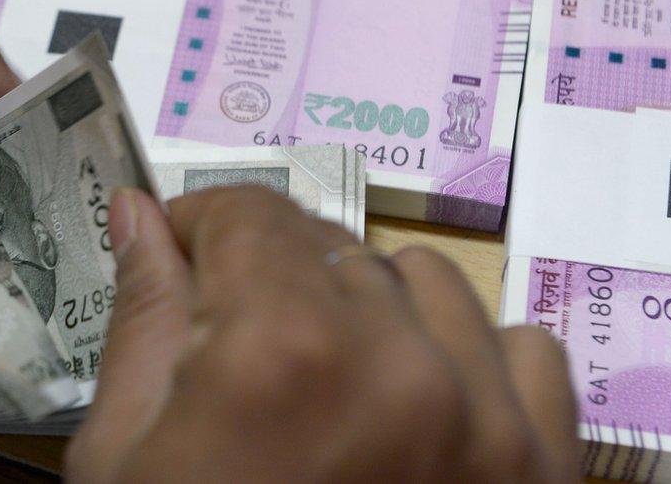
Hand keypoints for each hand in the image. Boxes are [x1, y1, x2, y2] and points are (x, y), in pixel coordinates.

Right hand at [66, 187, 577, 481]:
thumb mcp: (126, 455)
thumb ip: (144, 314)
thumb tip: (138, 213)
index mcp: (281, 352)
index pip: (252, 214)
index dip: (204, 225)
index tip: (188, 254)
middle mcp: (403, 365)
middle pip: (332, 246)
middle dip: (275, 279)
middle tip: (245, 351)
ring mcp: (491, 420)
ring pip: (427, 283)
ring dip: (372, 308)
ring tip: (334, 382)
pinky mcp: (544, 471)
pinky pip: (523, 350)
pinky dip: (469, 358)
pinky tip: (422, 405)